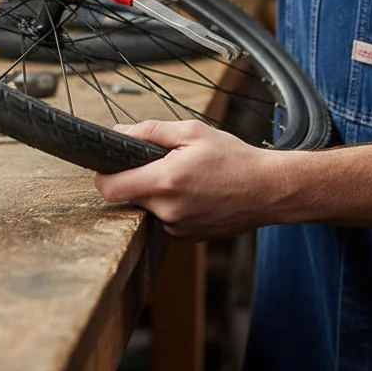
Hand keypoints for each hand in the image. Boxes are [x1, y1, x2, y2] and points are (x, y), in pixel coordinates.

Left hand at [94, 120, 280, 238]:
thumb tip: (118, 132)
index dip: (103, 175)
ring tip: (185, 177)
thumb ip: (150, 131)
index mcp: (165, 182)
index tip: (110, 164)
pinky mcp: (187, 238)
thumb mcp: (192, 132)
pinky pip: (165, 219)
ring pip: (148, 209)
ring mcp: (177, 229)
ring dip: (156, 193)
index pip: (110, 189)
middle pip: (128, 197)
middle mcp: (168, 211)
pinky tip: (194, 193)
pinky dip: (172, 206)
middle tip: (160, 163)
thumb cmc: (233, 157)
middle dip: (136, 179)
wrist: (268, 189)